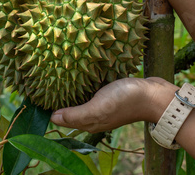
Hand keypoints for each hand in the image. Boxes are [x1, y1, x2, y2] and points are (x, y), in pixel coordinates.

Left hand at [50, 77, 176, 132]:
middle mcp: (96, 114)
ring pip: (83, 98)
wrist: (155, 95)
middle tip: (46, 83)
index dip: (53, 111)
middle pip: (72, 109)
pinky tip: (81, 73)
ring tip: (58, 76)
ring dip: (72, 90)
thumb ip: (76, 114)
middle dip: (59, 100)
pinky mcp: (112, 93)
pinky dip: (85, 83)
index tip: (39, 98)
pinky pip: (94, 89)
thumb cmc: (125, 101)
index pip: (66, 119)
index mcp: (91, 121)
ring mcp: (105, 104)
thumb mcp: (97, 108)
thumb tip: (52, 118)